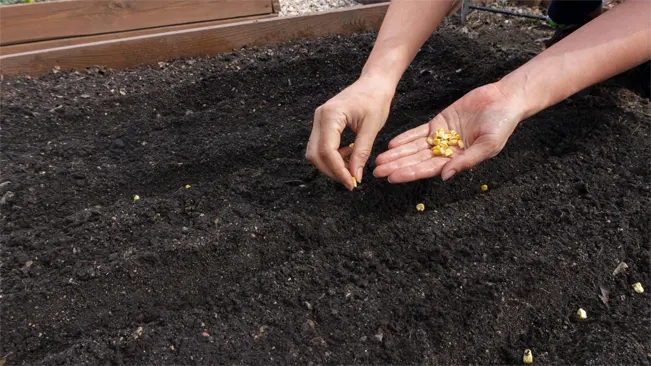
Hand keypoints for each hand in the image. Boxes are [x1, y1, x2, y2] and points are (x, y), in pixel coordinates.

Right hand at [306, 76, 394, 189]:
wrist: (374, 83)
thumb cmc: (376, 99)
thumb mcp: (371, 128)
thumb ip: (361, 152)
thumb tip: (355, 175)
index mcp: (330, 116)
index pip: (326, 150)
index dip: (337, 170)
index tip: (351, 182)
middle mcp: (319, 117)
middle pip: (315, 154)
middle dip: (331, 171)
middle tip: (350, 181)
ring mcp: (318, 120)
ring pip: (315, 152)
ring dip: (331, 165)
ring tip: (351, 165)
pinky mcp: (322, 123)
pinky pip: (320, 146)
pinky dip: (332, 156)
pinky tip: (348, 154)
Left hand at [373, 82, 523, 182]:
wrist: (504, 100)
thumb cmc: (502, 125)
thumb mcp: (488, 145)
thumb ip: (466, 161)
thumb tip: (444, 176)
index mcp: (458, 161)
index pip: (429, 169)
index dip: (410, 173)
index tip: (393, 177)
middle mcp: (447, 152)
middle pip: (417, 161)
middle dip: (397, 166)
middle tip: (377, 172)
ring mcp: (442, 137)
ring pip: (414, 148)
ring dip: (397, 154)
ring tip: (379, 160)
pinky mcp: (440, 123)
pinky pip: (419, 132)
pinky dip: (405, 138)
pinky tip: (391, 144)